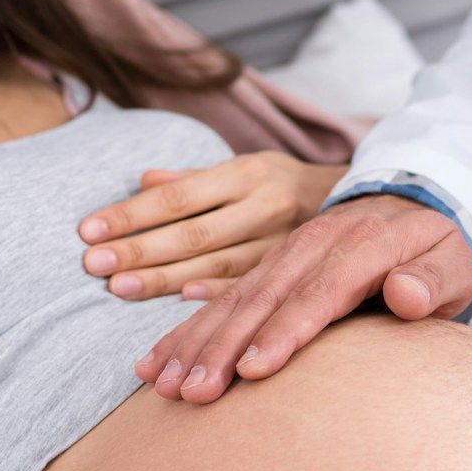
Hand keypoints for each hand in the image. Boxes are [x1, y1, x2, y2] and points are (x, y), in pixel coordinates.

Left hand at [78, 153, 346, 301]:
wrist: (382, 201)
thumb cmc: (293, 188)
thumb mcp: (251, 169)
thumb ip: (197, 179)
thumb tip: (144, 178)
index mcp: (247, 173)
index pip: (180, 196)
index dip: (133, 213)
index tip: (89, 231)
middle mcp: (265, 204)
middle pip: (193, 230)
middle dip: (141, 249)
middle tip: (96, 266)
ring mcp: (286, 240)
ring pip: (219, 262)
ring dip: (167, 279)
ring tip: (121, 288)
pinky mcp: (307, 271)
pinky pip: (256, 284)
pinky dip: (220, 292)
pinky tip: (186, 302)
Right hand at [135, 193, 471, 402]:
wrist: (418, 199)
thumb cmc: (440, 249)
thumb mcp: (455, 262)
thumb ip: (432, 281)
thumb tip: (405, 294)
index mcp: (362, 245)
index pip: (320, 293)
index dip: (286, 331)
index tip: (255, 369)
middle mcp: (314, 246)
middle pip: (262, 299)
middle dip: (222, 348)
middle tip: (193, 394)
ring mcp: (286, 253)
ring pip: (232, 299)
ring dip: (195, 343)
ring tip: (163, 386)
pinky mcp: (268, 265)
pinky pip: (221, 297)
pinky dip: (186, 330)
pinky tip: (155, 363)